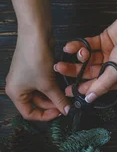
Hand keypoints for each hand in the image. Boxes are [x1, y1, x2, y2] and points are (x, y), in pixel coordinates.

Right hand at [6, 0, 69, 120]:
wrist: (35, 35)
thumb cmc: (36, 59)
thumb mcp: (48, 83)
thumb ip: (58, 99)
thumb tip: (67, 111)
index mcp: (15, 93)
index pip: (29, 113)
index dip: (45, 115)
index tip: (60, 112)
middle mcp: (18, 87)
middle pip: (37, 104)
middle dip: (52, 104)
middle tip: (67, 104)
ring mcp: (26, 78)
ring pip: (43, 93)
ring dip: (54, 95)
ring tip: (66, 94)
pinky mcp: (34, 70)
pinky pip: (44, 83)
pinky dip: (54, 85)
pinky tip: (63, 85)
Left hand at [54, 0, 116, 101]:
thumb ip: (101, 84)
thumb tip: (89, 99)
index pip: (98, 86)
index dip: (83, 88)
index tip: (67, 90)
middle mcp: (114, 68)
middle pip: (90, 72)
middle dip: (75, 71)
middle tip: (59, 68)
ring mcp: (109, 53)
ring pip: (88, 58)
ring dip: (78, 57)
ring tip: (68, 54)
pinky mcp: (104, 40)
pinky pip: (88, 45)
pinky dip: (80, 46)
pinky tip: (71, 46)